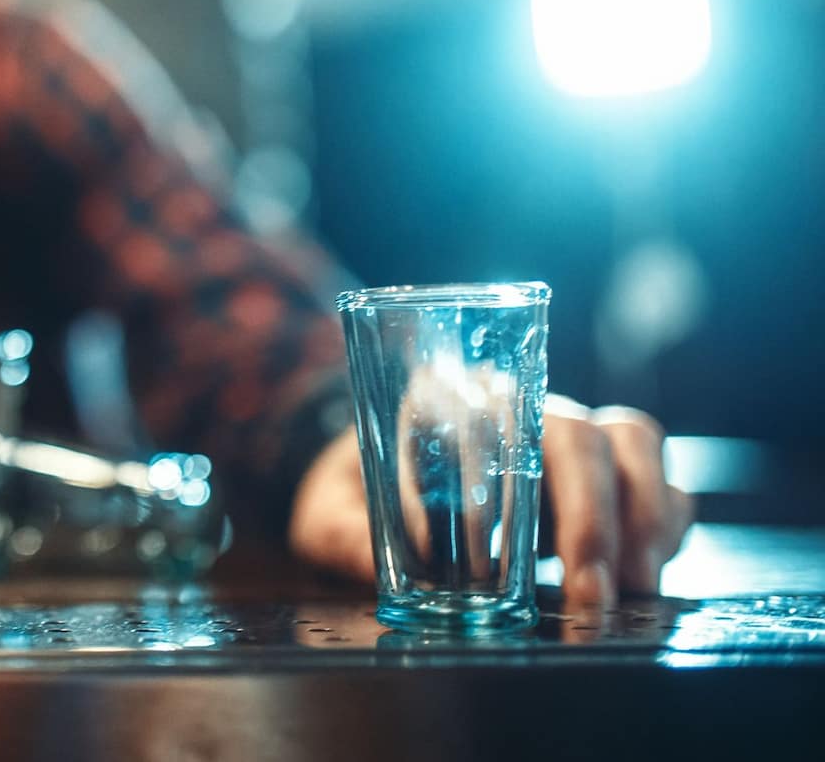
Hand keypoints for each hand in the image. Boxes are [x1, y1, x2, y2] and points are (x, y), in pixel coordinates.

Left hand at [289, 397, 693, 606]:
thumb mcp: (326, 514)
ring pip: (632, 441)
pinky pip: (659, 479)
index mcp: (441, 399)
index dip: (497, 471)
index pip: (483, 409)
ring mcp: (564, 436)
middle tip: (586, 591)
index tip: (487, 544)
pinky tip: (645, 576)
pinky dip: (666, 526)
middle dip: (590, 517)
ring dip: (643, 515)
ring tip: (631, 587)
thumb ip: (345, 536)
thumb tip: (394, 559)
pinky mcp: (603, 476)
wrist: (371, 485)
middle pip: (576, 433)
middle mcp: (512, 404)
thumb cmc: (350, 493)